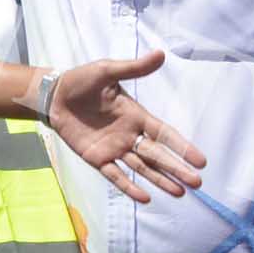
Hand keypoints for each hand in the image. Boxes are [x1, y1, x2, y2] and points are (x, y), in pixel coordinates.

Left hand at [43, 54, 205, 201]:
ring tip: (180, 192)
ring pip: (142, 168)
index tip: (201, 160)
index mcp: (136, 115)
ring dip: (160, 180)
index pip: (165, 134)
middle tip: (198, 182)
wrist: (53, 94)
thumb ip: (133, 68)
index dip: (182, 147)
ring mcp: (114, 148)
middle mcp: (129, 135)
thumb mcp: (107, 71)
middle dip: (177, 168)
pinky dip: (129, 186)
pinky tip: (145, 198)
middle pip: (158, 155)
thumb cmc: (82, 80)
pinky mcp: (97, 158)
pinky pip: (115, 175)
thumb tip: (161, 54)